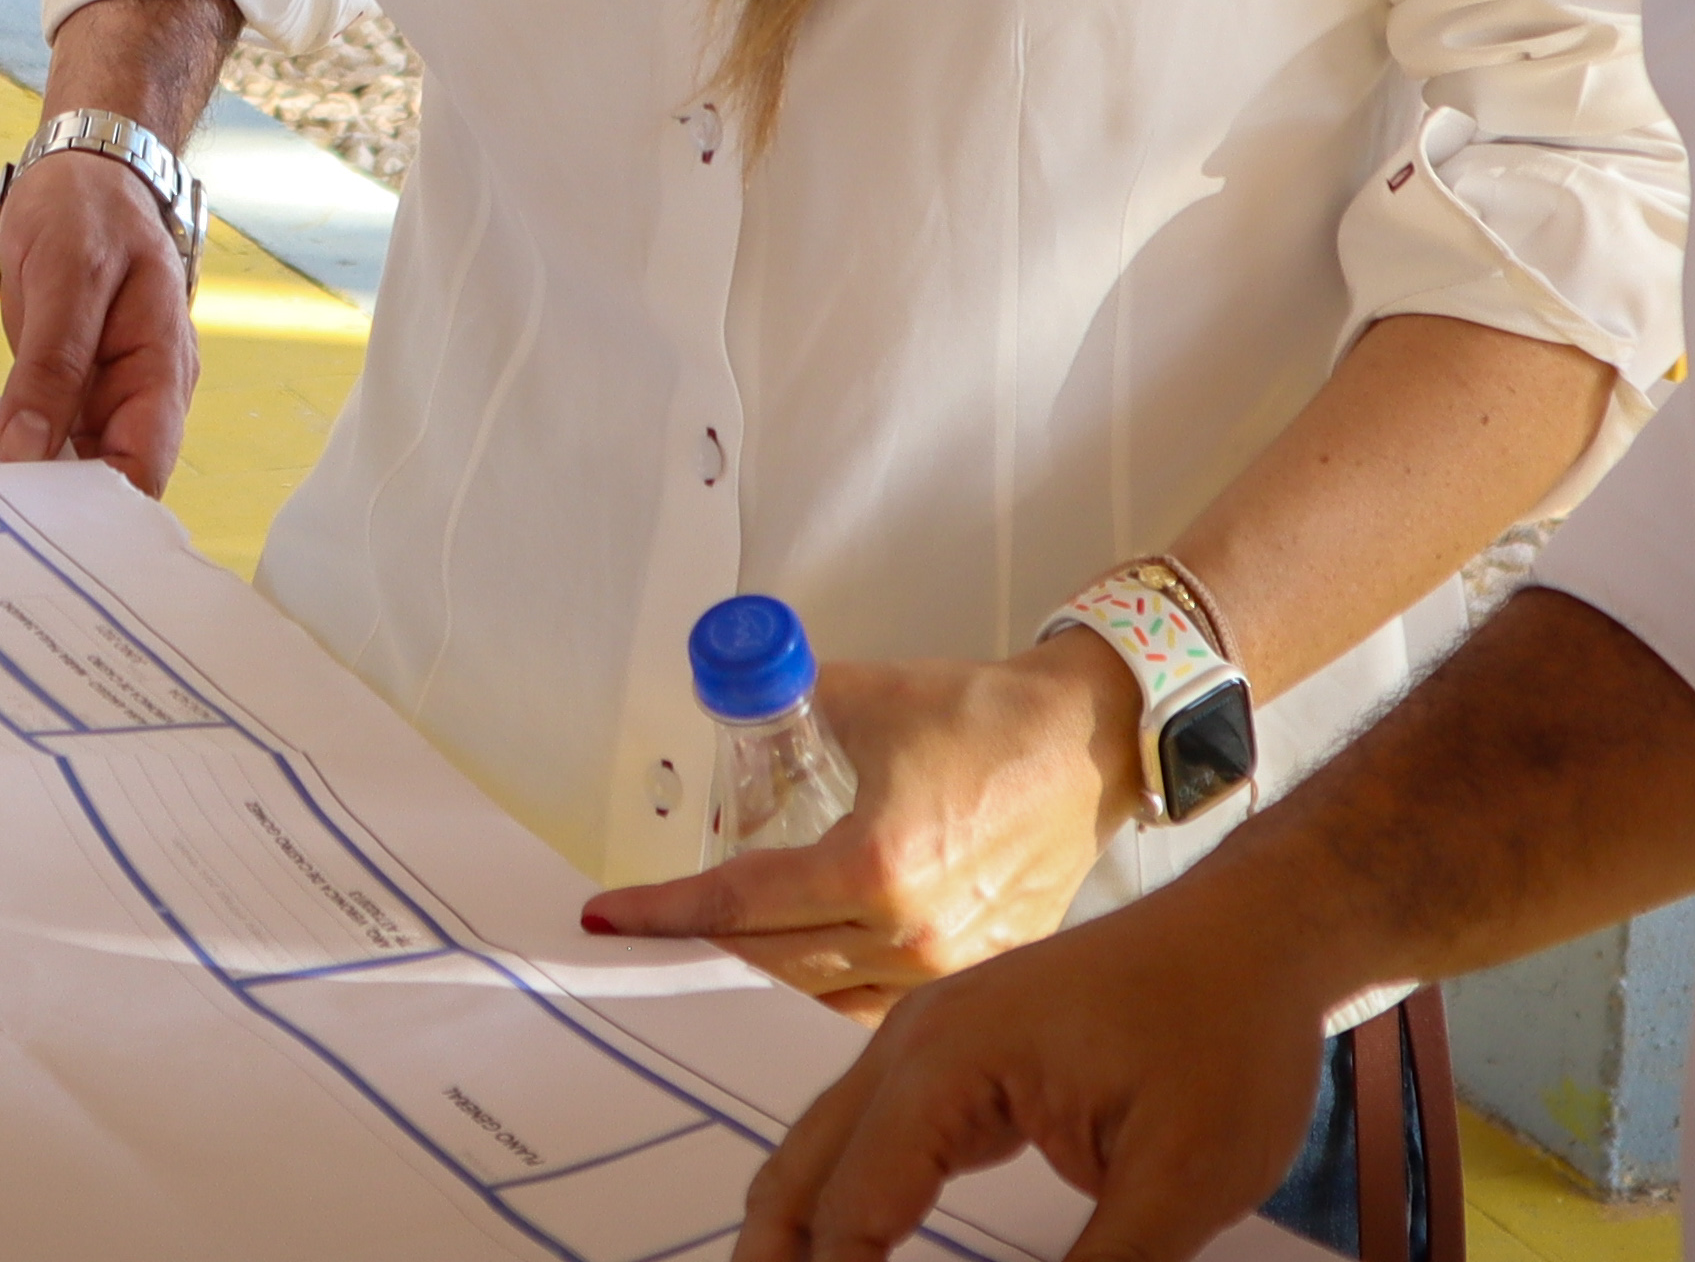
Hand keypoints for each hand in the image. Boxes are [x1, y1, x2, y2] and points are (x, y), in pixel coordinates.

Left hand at [0, 146, 198, 494]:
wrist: (83, 172)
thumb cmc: (93, 210)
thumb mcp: (73, 274)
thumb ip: (53, 362)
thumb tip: (27, 448)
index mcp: (161, 373)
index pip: (144, 470)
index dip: (98, 510)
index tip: (29, 525)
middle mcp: (134, 397)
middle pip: (94, 480)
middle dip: (30, 500)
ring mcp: (96, 396)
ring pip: (53, 461)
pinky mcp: (60, 391)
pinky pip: (26, 430)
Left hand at [584, 634, 1136, 1013]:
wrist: (1089, 743)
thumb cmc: (985, 715)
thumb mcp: (864, 696)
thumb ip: (784, 705)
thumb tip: (725, 694)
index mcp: (873, 866)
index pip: (738, 901)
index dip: (663, 910)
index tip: (606, 916)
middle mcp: (909, 934)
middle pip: (771, 957)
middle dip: (703, 941)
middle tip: (647, 926)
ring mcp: (949, 964)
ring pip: (824, 992)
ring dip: (767, 966)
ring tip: (724, 940)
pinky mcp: (980, 971)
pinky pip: (879, 1000)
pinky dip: (832, 984)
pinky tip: (808, 957)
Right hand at [733, 862, 1336, 1261]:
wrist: (1255, 936)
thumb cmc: (1227, 1040)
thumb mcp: (1179, 1184)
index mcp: (947, 1065)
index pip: (852, 1216)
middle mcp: (911, 1045)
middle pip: (800, 1178)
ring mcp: (926, 1044)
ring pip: (819, 1154)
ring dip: (798, 1239)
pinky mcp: (955, 1059)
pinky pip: (868, 1138)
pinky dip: (843, 1206)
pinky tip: (851, 1259)